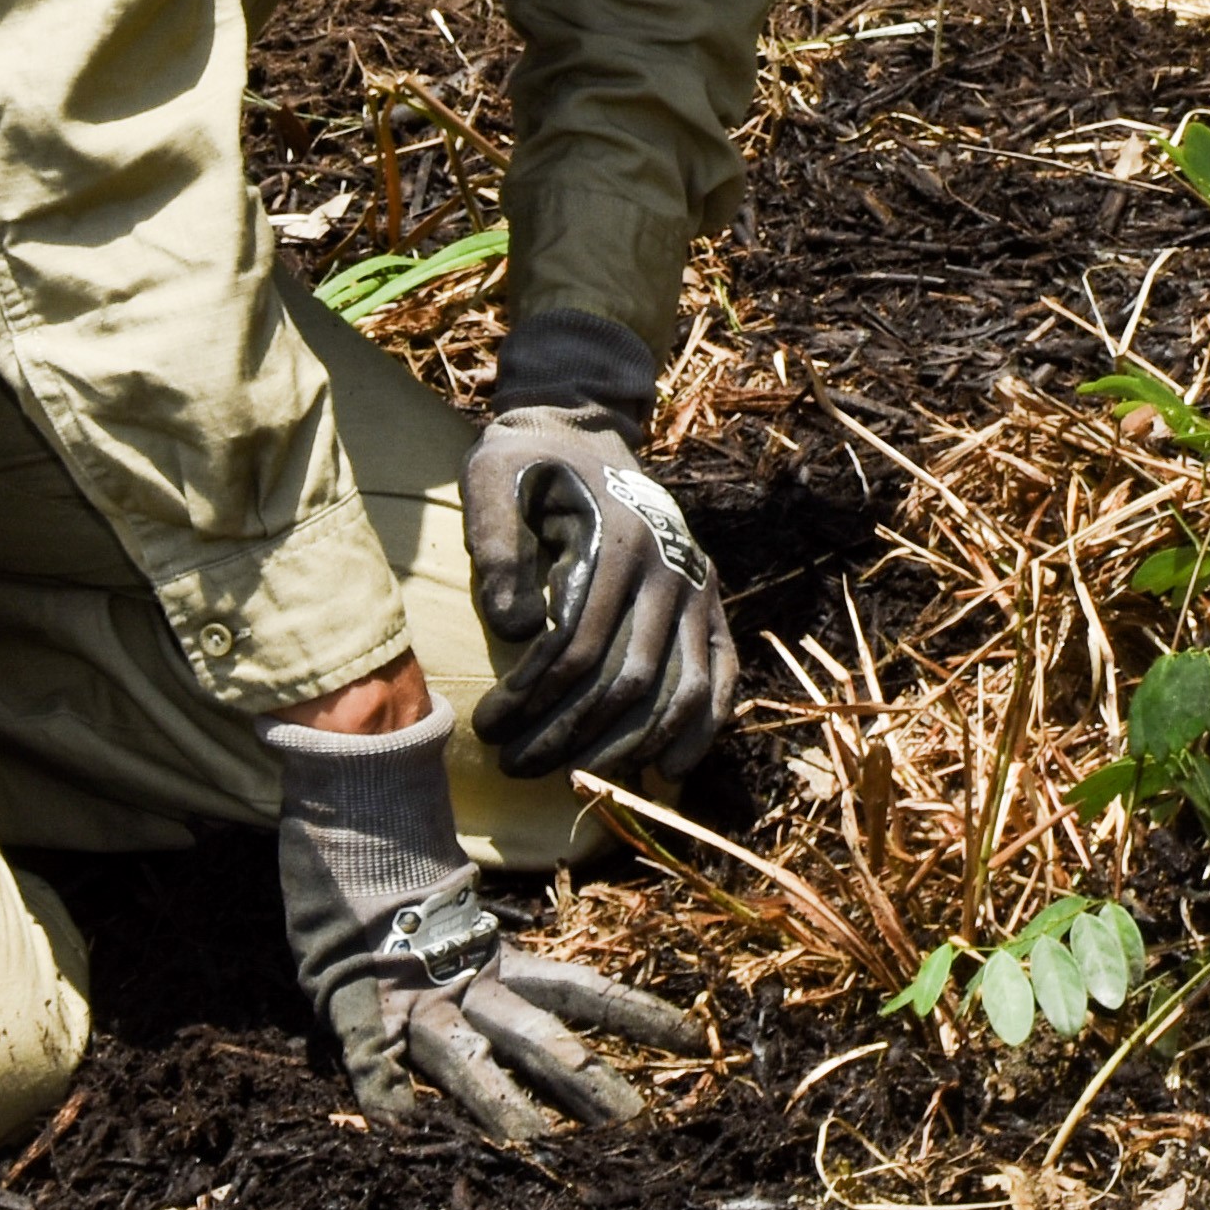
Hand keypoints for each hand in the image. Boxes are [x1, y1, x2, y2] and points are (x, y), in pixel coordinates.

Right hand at [264, 702, 704, 1143]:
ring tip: (536, 1146)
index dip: (636, 1013)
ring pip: (461, 1053)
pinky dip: (380, 1083)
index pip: (581, 987)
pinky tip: (398, 1121)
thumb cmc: (399, 872)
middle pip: (535, 1033)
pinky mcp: (349, 997)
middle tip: (636, 1124)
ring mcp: (407, 994)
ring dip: (497, 1101)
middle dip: (583, 1079)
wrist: (342, 807)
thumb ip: (492, 948)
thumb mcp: (458, 913)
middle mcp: (462, 981)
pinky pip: (366, 1048)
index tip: (696, 1044)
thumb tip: (530, 959)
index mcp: (494, 959)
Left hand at [457, 401, 733, 783]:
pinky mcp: (710, 597)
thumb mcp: (492, 477)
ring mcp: (698, 585)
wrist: (584, 430)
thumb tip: (516, 628)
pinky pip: (722, 673)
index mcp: (618, 542)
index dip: (532, 699)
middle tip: (515, 766)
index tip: (487, 729)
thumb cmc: (528, 462)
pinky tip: (668, 771)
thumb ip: (495, 542)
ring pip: (678, 689)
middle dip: (569, 735)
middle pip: (628, 680)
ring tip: (577, 780)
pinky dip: (702, 727)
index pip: (579, 647)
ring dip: (629, 746)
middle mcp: (671, 567)